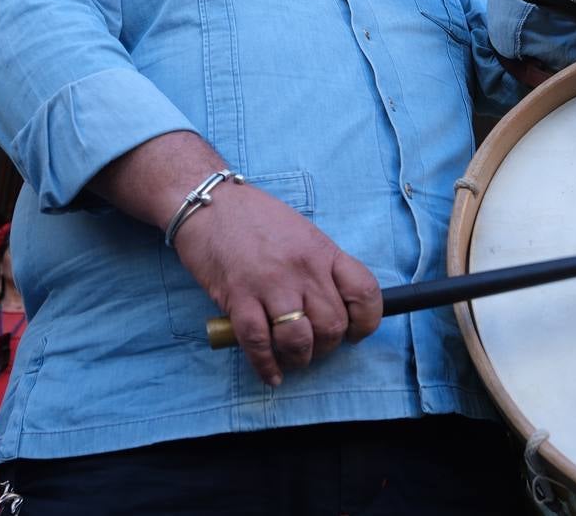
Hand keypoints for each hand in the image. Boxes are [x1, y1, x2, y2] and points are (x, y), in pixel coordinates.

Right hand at [174, 184, 381, 385]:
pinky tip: (270, 373)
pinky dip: (266, 366)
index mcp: (322, 250)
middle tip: (314, 346)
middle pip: (333, 324)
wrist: (208, 202)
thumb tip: (332, 304)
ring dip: (299, 358)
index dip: (366, 322)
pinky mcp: (238, 298)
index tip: (355, 333)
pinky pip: (258, 343)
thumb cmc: (254, 217)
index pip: (364, 292)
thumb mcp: (301, 232)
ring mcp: (271, 284)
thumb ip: (319, 266)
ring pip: (299, 340)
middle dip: (327, 346)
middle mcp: (303, 268)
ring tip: (292, 357)